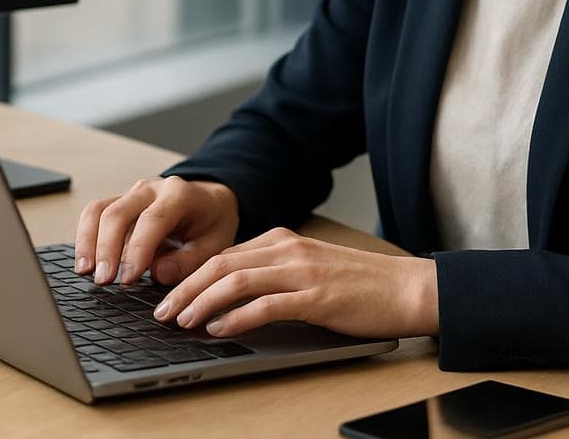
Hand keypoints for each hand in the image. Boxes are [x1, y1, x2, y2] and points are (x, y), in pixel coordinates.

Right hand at [74, 176, 238, 286]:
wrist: (209, 203)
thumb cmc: (211, 224)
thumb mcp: (214, 246)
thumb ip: (189, 261)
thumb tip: (156, 272)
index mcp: (179, 195)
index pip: (152, 220)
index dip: (137, 250)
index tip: (127, 279)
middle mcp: (150, 189)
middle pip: (119, 213)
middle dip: (107, 248)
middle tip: (104, 280)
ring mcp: (131, 195)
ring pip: (99, 211)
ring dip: (88, 242)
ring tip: (86, 272)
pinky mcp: (119, 204)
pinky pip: (94, 215)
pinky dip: (85, 237)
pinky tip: (85, 263)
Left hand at [150, 227, 438, 339]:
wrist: (407, 288)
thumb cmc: (360, 285)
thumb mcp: (309, 269)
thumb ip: (274, 273)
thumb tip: (230, 294)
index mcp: (283, 240)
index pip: (223, 253)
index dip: (189, 274)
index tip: (167, 295)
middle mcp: (288, 249)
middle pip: (220, 263)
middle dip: (184, 288)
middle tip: (160, 311)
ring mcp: (302, 271)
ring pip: (235, 280)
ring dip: (201, 302)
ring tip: (181, 321)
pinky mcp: (316, 296)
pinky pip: (265, 304)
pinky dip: (236, 317)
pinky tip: (219, 329)